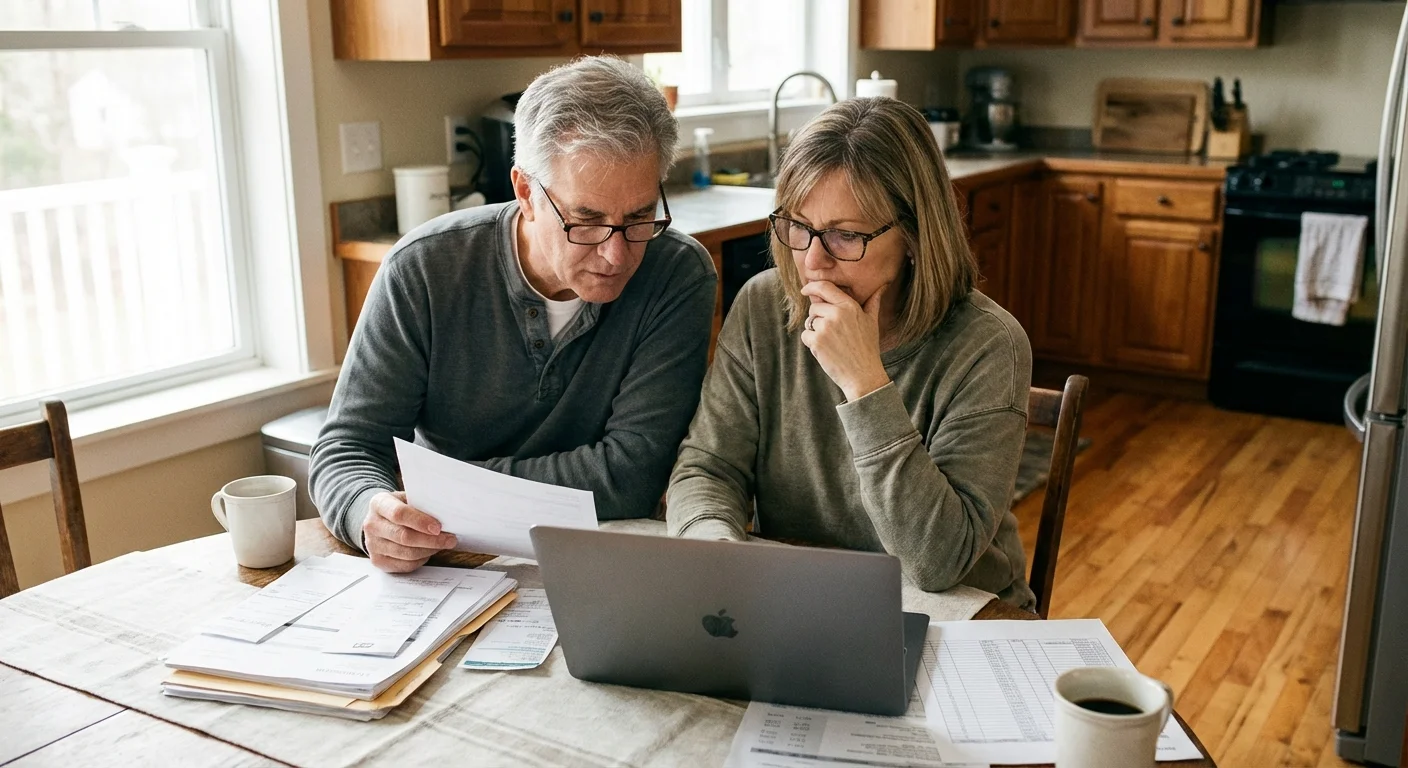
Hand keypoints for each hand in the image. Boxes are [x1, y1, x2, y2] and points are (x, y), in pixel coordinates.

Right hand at [361, 491, 457, 572]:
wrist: (378, 520)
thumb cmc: (398, 507)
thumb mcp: (406, 498)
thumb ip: (421, 504)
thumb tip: (446, 516)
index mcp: (378, 504)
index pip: (399, 514)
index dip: (420, 522)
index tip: (438, 527)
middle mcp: (372, 525)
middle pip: (404, 537)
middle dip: (431, 540)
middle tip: (450, 539)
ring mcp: (372, 545)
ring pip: (406, 554)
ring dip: (429, 550)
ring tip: (443, 544)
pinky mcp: (378, 561)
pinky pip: (405, 565)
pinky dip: (421, 559)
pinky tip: (429, 551)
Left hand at [799, 281, 891, 401]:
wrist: (863, 375)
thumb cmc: (868, 348)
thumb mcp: (872, 322)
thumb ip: (873, 302)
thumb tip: (882, 287)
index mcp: (849, 306)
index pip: (825, 288)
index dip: (811, 286)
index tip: (805, 290)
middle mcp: (837, 314)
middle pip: (814, 307)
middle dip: (818, 317)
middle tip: (832, 333)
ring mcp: (825, 327)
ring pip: (809, 322)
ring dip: (815, 331)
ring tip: (833, 343)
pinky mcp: (817, 341)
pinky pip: (805, 335)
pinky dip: (811, 343)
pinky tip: (826, 350)